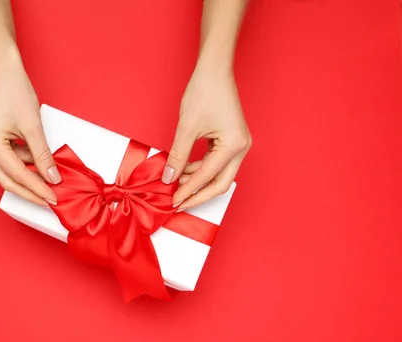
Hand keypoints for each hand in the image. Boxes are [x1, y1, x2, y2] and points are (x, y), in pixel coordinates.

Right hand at [0, 48, 60, 205]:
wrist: (3, 70)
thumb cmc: (15, 91)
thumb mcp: (33, 126)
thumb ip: (43, 155)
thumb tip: (52, 178)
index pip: (18, 175)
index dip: (38, 189)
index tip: (54, 198)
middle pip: (8, 181)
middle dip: (31, 191)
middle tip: (50, 200)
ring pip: (7, 172)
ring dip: (28, 176)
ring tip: (49, 181)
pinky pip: (6, 160)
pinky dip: (23, 164)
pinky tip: (38, 165)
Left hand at [162, 66, 250, 209]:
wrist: (213, 70)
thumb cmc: (204, 92)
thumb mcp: (186, 128)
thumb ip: (177, 156)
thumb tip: (168, 178)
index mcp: (234, 146)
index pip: (208, 177)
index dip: (189, 191)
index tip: (173, 201)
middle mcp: (241, 148)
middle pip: (220, 183)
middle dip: (198, 194)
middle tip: (179, 202)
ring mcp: (238, 145)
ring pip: (218, 174)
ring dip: (197, 180)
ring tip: (175, 183)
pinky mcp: (230, 141)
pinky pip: (216, 162)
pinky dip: (200, 168)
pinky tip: (182, 170)